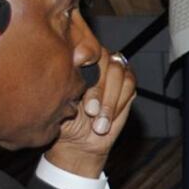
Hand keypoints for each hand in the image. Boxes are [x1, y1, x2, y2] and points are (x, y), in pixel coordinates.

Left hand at [47, 52, 135, 177]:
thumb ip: (66, 82)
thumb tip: (72, 67)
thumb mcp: (59, 101)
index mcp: (75, 61)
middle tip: (90, 111)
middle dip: (98, 88)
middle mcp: (94, 63)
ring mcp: (112, 74)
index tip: (79, 66)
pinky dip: (119, 103)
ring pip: (118, 72)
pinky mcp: (126, 87)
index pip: (85, 46)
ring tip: (98, 122)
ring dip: (109, 99)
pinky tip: (107, 119)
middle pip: (103, 58)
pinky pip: (129, 85)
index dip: (86, 55)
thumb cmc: (63, 121)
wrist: (78, 142)